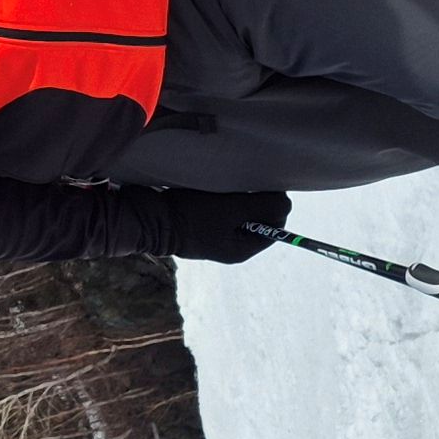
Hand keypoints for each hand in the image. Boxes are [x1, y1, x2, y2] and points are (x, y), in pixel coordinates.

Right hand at [159, 188, 291, 261]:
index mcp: (243, 250)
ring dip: (238, 199)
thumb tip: (287, 202)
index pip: (276, 227)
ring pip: (241, 214)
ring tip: (225, 189)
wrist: (150, 220)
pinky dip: (223, 201)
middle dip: (255, 202)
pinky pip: (223, 213)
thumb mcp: (232, 210)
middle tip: (241, 188)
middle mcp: (232, 248)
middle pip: (259, 220)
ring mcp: (216, 238)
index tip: (260, 189)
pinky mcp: (202, 227)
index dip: (273, 206)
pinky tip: (214, 192)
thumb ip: (263, 206)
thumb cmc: (193, 216)